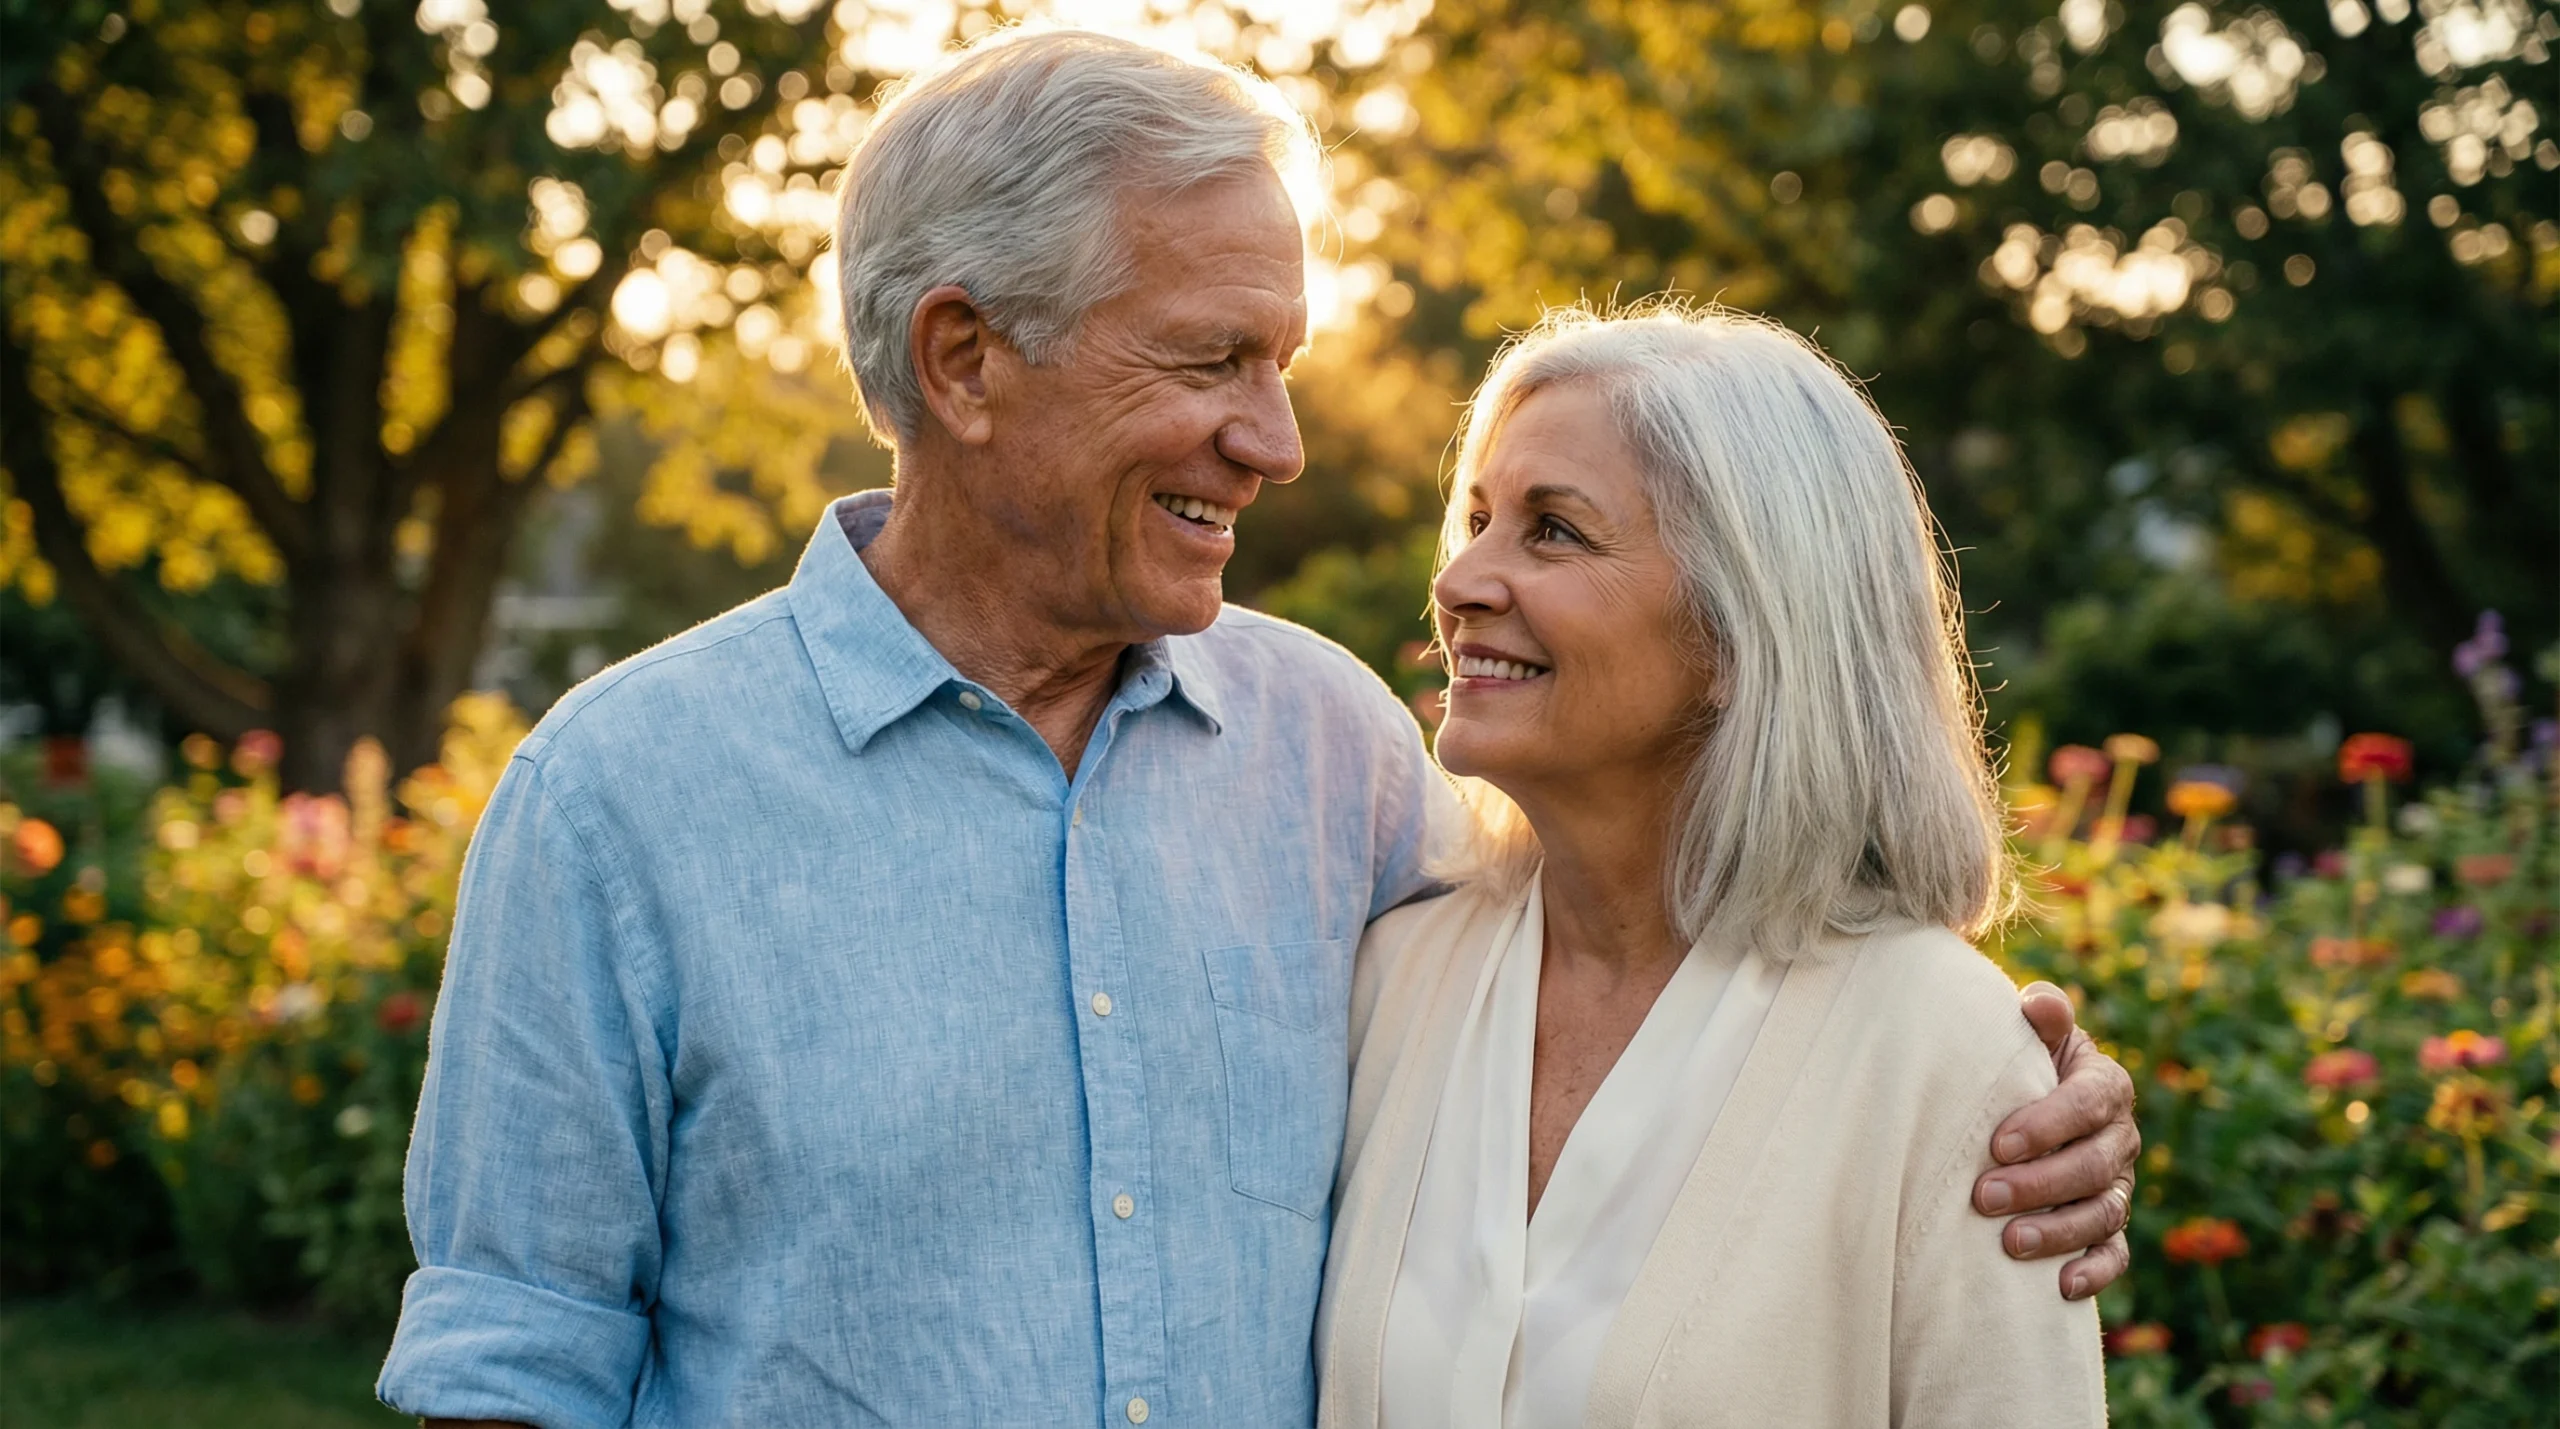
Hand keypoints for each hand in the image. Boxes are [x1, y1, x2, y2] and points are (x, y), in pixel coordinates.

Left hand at [1971, 981, 2137, 1300]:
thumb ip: (2039, 1016)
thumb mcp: (2027, 1035)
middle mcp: (2119, 1137)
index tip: (1998, 1142)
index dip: (2049, 1123)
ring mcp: (2117, 1185)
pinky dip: (2093, 1271)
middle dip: (2040, 1183)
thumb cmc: (2018, 1063)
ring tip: (2010, 1242)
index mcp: (2106, 1085)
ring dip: (2059, 1231)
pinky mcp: (2109, 1226)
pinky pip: (2114, 1254)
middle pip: (2093, 1165)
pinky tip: (2060, 1286)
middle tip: (1983, 1196)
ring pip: (2103, 1213)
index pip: (2089, 1102)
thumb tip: (2036, 1003)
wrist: (2020, 1102)